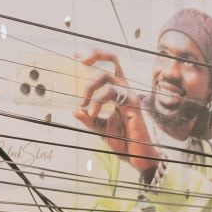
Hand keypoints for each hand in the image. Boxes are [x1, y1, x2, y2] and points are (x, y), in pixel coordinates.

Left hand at [73, 53, 159, 177]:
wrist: (136, 156)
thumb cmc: (122, 142)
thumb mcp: (99, 128)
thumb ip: (88, 119)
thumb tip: (74, 110)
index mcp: (118, 91)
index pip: (109, 65)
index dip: (94, 56)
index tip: (76, 55)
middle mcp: (125, 89)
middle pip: (113, 58)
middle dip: (95, 55)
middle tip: (80, 64)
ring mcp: (130, 95)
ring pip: (107, 76)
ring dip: (90, 89)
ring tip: (85, 107)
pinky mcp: (133, 104)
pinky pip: (112, 93)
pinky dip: (97, 101)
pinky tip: (92, 113)